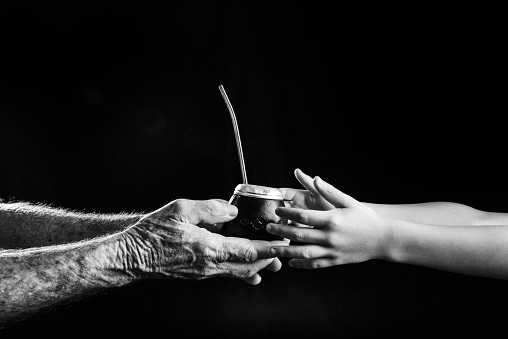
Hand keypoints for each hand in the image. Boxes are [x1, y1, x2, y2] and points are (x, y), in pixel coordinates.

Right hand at [122, 199, 284, 284]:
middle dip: (269, 259)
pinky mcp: (199, 274)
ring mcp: (204, 273)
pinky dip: (241, 267)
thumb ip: (210, 209)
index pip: (248, 251)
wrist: (132, 257)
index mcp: (208, 249)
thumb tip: (232, 211)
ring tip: (270, 256)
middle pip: (249, 267)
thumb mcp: (181, 210)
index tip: (284, 243)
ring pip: (239, 272)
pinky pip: (226, 273)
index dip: (270, 248)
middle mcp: (210, 265)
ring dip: (257, 265)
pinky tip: (246, 264)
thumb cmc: (152, 232)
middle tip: (282, 248)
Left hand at [267, 171, 390, 268]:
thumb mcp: (348, 201)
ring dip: (286, 251)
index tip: (277, 211)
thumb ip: (329, 191)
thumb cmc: (365, 218)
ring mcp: (332, 251)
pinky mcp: (335, 261)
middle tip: (268, 228)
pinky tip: (291, 263)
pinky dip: (301, 265)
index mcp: (332, 220)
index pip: (304, 217)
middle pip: (300, 235)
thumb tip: (315, 178)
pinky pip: (314, 265)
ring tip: (272, 248)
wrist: (383, 240)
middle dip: (281, 231)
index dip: (288, 214)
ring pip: (304, 253)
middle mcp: (330, 237)